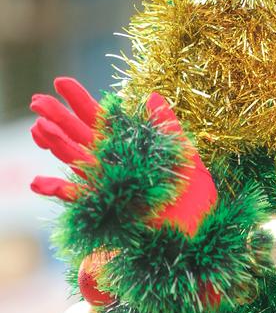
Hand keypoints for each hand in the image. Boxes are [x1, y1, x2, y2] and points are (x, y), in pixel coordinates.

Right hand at [30, 78, 217, 236]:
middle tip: (37, 100)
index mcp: (130, 149)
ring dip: (56, 146)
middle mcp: (114, 166)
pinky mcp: (108, 210)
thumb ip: (166, 124)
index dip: (80, 100)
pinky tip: (38, 183)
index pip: (100, 120)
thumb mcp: (184, 153)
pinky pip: (80, 200)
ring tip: (39, 128)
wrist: (200, 231)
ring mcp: (109, 187)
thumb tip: (152, 94)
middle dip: (58, 119)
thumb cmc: (194, 196)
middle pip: (80, 138)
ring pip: (75, 162)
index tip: (61, 81)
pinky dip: (58, 192)